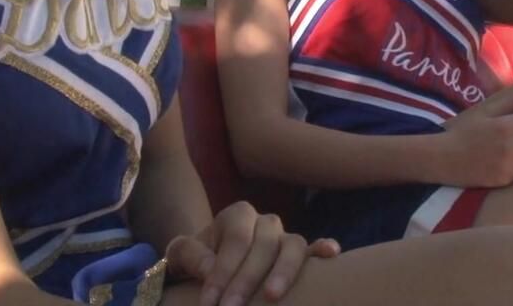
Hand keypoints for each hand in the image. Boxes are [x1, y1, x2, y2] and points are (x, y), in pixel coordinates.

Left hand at [164, 201, 340, 305]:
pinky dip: (323, 249)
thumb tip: (211, 269)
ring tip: (272, 297)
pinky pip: (314, 247)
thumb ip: (191, 255)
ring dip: (284, 271)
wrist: (210, 264)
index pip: (236, 241)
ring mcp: (285, 238)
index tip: (210, 302)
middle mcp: (265, 222)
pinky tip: (330, 254)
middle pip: (263, 245)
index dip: (223, 272)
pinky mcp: (301, 255)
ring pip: (292, 245)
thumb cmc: (198, 259)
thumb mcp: (182, 253)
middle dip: (246, 280)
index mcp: (238, 214)